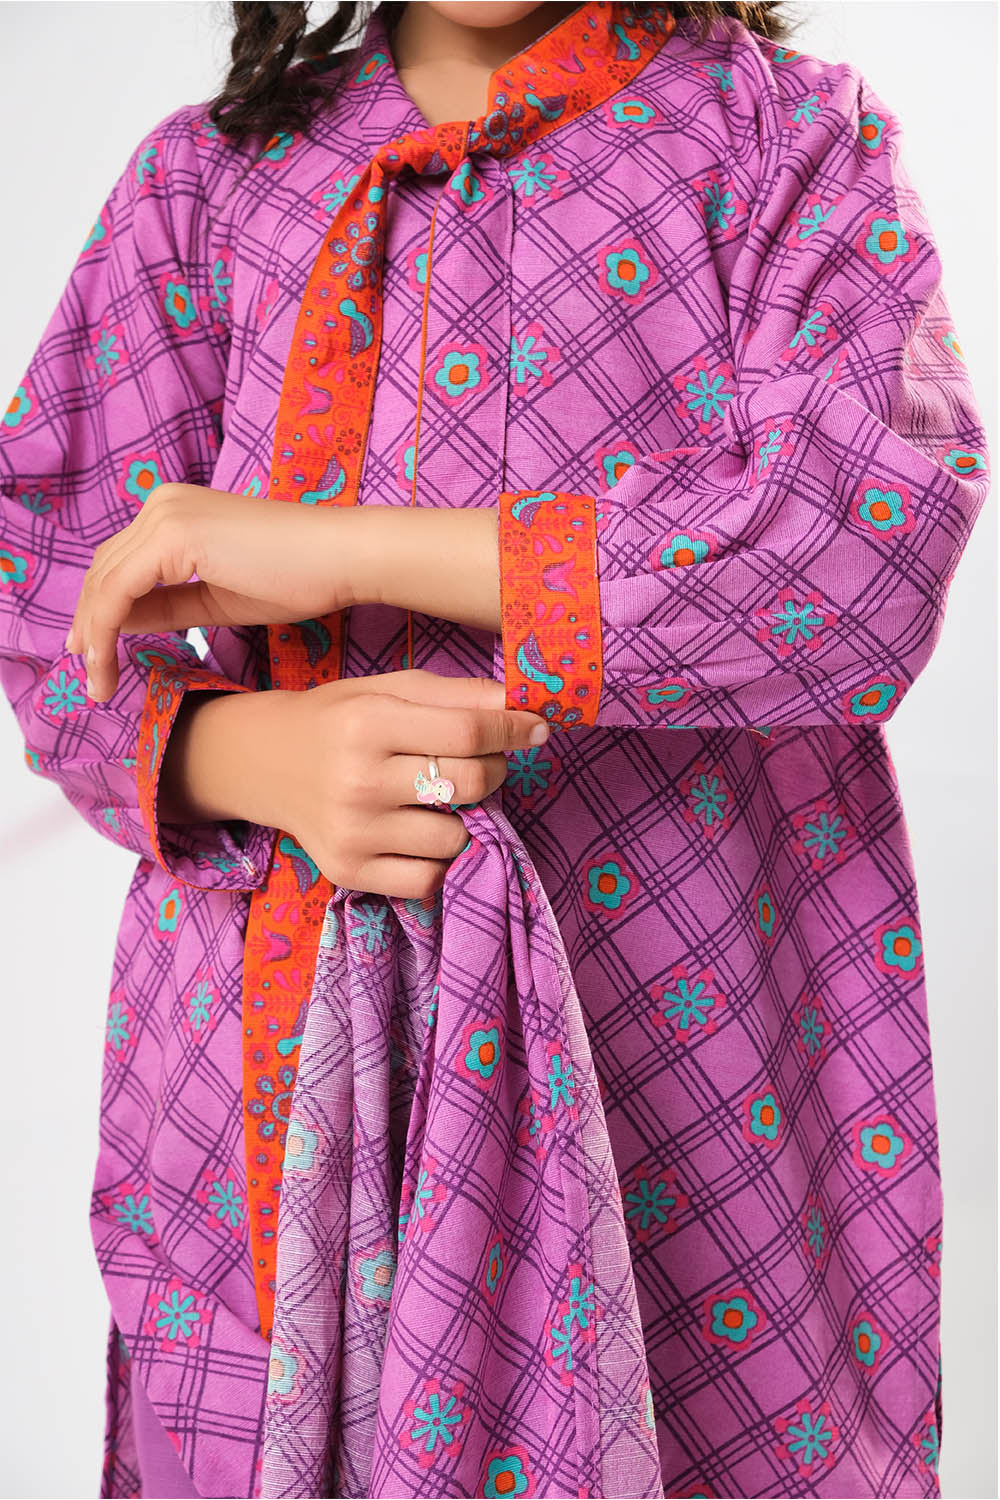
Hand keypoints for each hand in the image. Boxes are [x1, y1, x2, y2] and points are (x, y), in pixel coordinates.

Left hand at [65, 483, 350, 700]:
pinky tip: (107, 660)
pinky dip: (105, 629)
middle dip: (90, 627)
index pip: (121, 565)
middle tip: (90, 676)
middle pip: (103, 571)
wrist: (339, 558)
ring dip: (94, 636)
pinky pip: (119, 590)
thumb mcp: (216, 600)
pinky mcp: (172, 535)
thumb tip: (119, 623)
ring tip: (97, 680)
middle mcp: (162, 504)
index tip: (96, 656)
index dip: (101, 613)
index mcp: (175, 512)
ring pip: (104, 582)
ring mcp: (165, 515)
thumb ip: (167, 606)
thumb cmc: (297, 576)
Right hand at [161, 669, 548, 899]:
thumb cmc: (340, 719)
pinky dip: (437, 858)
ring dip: (463, 817)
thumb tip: (525, 706)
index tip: (537, 727)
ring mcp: (353, 832)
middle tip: (480, 761)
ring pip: (456, 837)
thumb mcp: (389, 689)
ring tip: (436, 798)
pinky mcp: (349, 871)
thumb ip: (457, 694)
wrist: (264, 763)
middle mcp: (358, 780)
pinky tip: (419, 832)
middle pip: (470, 784)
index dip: (514, 728)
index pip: (468, 731)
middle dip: (494, 770)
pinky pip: (427, 878)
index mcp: (368, 723)